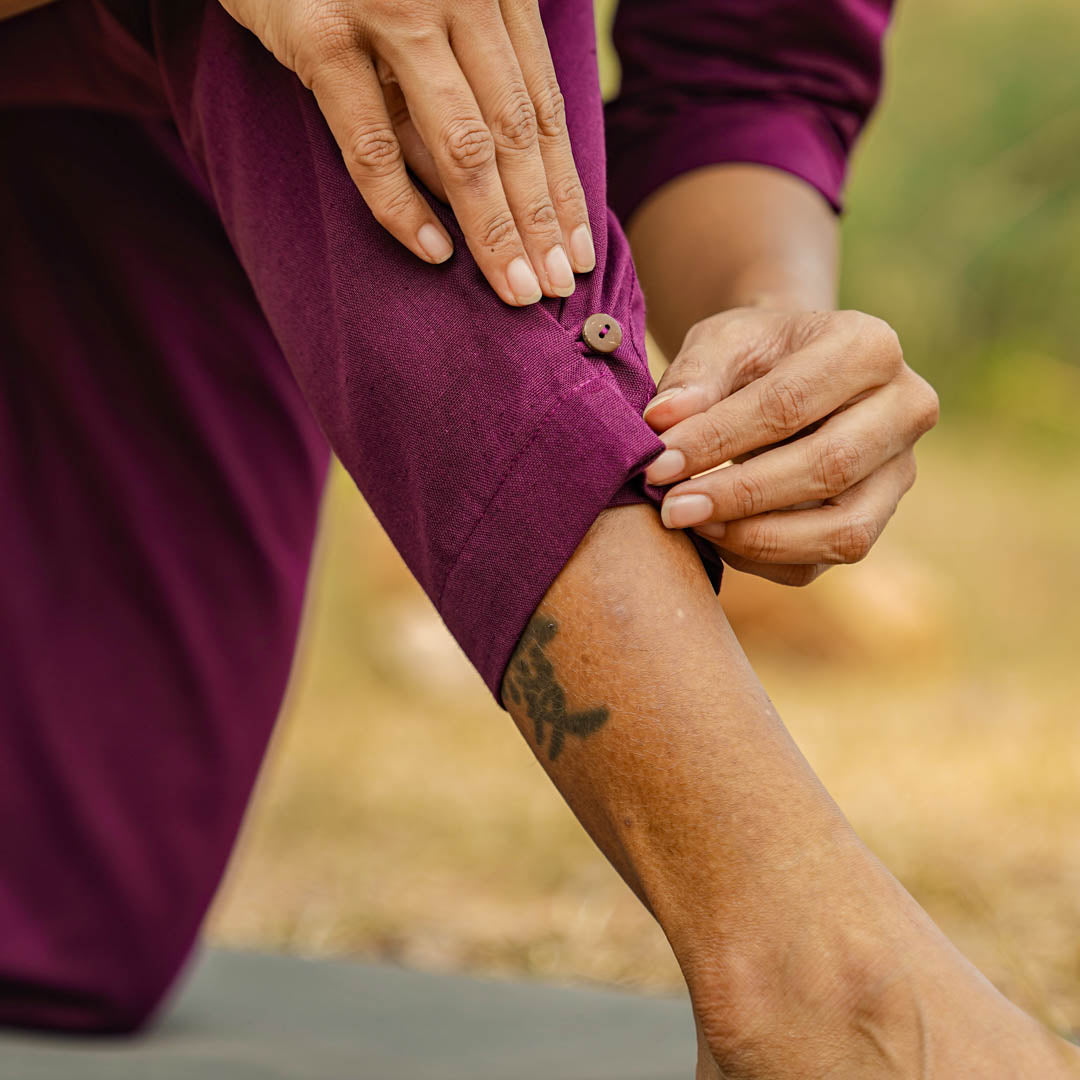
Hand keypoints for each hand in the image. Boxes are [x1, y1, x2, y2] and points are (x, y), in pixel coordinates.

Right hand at [218, 0, 593, 304]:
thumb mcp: (426, 14)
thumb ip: (457, 85)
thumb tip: (479, 194)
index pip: (542, 108)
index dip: (563, 187)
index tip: (579, 251)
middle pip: (513, 133)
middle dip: (539, 221)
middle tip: (556, 288)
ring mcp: (391, 13)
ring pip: (460, 145)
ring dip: (493, 228)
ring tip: (515, 288)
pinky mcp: (322, 36)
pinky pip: (371, 143)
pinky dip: (402, 205)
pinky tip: (434, 252)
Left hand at [641, 308, 938, 585]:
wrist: (789, 371)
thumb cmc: (753, 353)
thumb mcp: (721, 341)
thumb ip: (694, 376)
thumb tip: (660, 421)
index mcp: (870, 347)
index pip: (789, 403)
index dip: (718, 439)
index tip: (657, 463)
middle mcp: (905, 410)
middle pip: (828, 468)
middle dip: (739, 495)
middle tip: (671, 507)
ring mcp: (897, 472)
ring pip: (841, 531)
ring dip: (757, 538)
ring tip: (693, 524)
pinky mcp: (873, 520)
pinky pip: (819, 562)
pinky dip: (761, 559)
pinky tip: (714, 535)